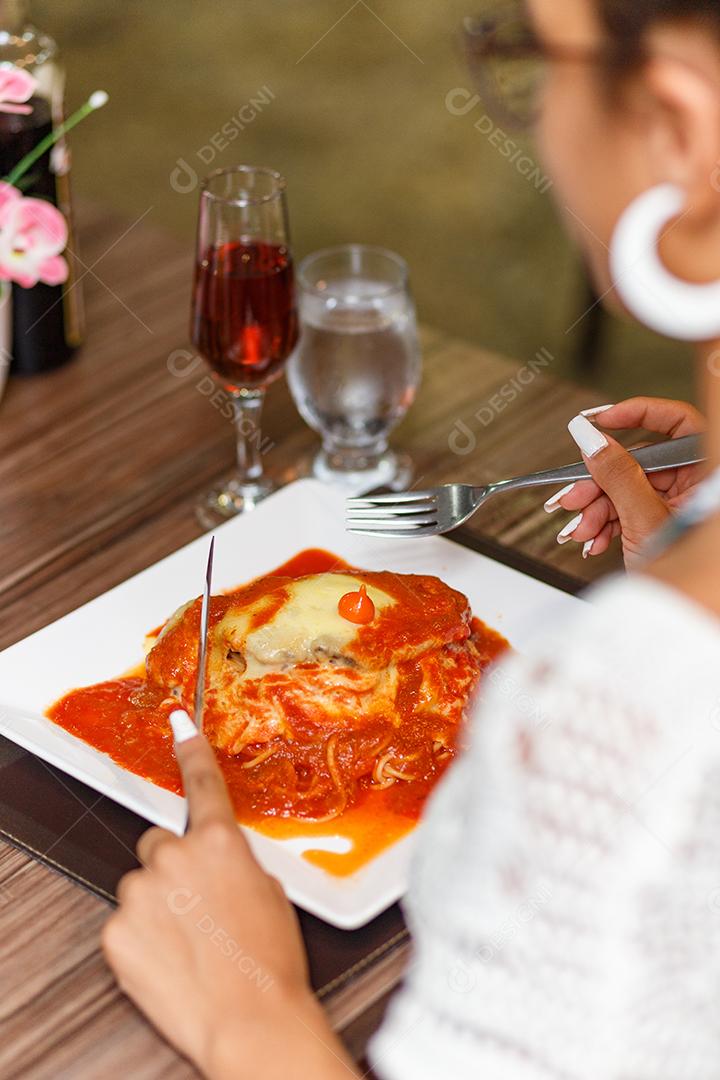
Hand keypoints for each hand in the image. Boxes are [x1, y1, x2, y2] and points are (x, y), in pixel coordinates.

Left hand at [102, 712, 357, 1079]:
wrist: (250, 1021)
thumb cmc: (270, 962)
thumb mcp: (270, 894)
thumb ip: (235, 863)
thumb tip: (217, 866)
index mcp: (218, 841)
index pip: (202, 783)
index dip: (190, 750)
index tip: (178, 723)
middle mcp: (174, 857)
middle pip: (159, 844)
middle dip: (172, 868)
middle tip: (198, 908)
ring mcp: (140, 893)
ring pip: (141, 886)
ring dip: (158, 906)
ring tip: (189, 945)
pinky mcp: (116, 932)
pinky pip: (126, 923)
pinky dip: (142, 939)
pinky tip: (170, 962)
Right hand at [544, 397, 705, 567]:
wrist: (680, 621)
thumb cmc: (687, 581)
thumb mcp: (643, 520)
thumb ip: (616, 473)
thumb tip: (590, 436)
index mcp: (708, 475)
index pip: (677, 421)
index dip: (637, 413)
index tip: (598, 420)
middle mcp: (700, 486)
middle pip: (642, 462)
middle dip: (600, 483)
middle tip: (572, 498)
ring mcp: (685, 506)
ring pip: (631, 489)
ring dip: (598, 510)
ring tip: (580, 531)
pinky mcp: (668, 524)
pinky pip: (634, 510)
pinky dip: (610, 524)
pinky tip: (594, 540)